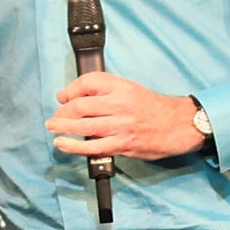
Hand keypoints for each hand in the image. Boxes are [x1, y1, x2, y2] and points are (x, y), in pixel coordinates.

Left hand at [47, 73, 204, 159]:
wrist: (176, 124)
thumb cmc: (152, 107)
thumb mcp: (129, 88)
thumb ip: (101, 90)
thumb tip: (68, 95)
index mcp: (121, 86)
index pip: (86, 82)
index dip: (70, 90)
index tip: (63, 96)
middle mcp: (119, 104)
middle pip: (79, 105)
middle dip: (62, 111)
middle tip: (56, 116)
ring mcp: (120, 125)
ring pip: (82, 125)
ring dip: (62, 127)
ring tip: (52, 127)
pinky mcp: (121, 144)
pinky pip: (91, 147)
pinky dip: (73, 146)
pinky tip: (62, 144)